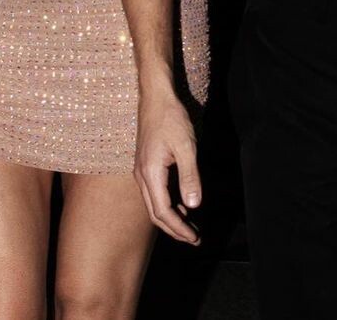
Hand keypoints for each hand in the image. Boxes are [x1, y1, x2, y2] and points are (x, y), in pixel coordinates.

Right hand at [134, 87, 201, 243]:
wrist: (156, 97)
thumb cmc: (171, 118)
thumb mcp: (186, 146)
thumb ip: (190, 176)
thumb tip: (194, 206)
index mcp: (150, 173)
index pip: (163, 212)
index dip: (179, 228)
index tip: (195, 237)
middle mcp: (142, 176)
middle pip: (155, 213)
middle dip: (175, 229)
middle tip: (195, 238)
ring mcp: (141, 171)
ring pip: (154, 204)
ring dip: (171, 218)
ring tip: (191, 227)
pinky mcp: (145, 165)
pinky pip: (154, 193)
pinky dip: (167, 204)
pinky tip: (181, 205)